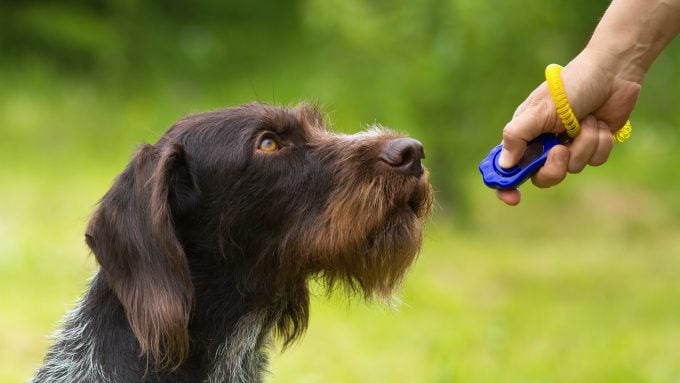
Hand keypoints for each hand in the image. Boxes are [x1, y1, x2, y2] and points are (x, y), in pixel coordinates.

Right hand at [495, 49, 640, 204]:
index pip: (507, 166)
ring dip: (583, 144)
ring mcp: (569, 146)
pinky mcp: (592, 146)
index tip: (513, 198)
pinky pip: (594, 161)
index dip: (506, 184)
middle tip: (561, 150)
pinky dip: (600, 142)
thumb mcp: (539, 110)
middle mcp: (544, 143)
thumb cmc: (571, 86)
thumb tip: (504, 165)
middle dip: (554, 167)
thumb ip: (517, 136)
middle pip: (542, 177)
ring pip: (572, 168)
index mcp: (524, 134)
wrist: (612, 73)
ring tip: (586, 121)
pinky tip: (599, 123)